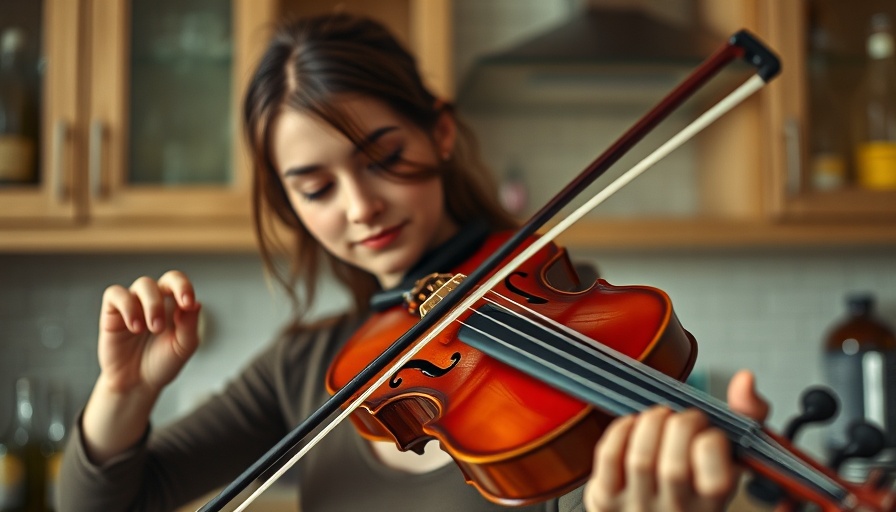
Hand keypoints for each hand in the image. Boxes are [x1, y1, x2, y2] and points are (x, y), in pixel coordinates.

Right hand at [97, 270, 201, 394]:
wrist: (137, 383)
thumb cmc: (162, 362)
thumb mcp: (182, 347)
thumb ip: (190, 325)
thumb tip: (196, 303)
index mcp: (176, 304)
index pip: (181, 283)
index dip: (185, 287)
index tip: (188, 303)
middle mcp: (156, 299)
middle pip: (166, 279)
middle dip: (169, 298)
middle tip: (160, 327)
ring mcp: (135, 303)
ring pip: (143, 284)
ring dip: (150, 305)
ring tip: (150, 329)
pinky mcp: (113, 312)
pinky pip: (115, 294)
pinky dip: (126, 306)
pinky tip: (134, 327)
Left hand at [583, 370, 768, 511]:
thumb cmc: (694, 479)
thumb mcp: (730, 454)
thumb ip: (747, 415)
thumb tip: (744, 379)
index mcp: (712, 504)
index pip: (716, 480)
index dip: (712, 443)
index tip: (708, 432)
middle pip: (674, 468)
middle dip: (680, 426)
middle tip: (682, 418)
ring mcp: (638, 508)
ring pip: (640, 460)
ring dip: (649, 424)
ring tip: (658, 417)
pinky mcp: (606, 499)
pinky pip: (609, 457)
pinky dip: (620, 430)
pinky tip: (632, 425)